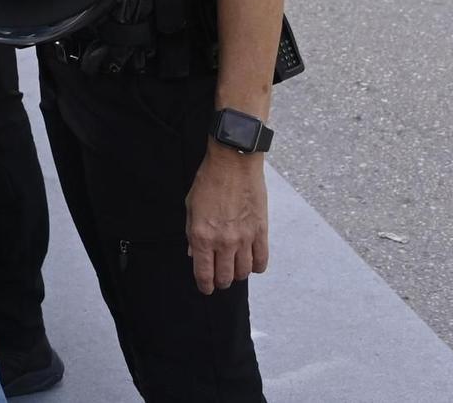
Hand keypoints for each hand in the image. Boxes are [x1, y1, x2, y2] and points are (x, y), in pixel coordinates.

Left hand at [186, 147, 269, 295]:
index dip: (205, 286)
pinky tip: (252, 263)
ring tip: (235, 269)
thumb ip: (191, 233)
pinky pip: (262, 260)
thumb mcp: (190, 206)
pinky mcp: (261, 231)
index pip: (204, 274)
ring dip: (239, 275)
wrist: (233, 162)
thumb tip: (193, 254)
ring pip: (244, 272)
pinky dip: (257, 267)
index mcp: (201, 236)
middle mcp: (223, 242)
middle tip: (221, 279)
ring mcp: (244, 238)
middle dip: (221, 282)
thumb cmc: (208, 181)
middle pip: (225, 277)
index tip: (206, 288)